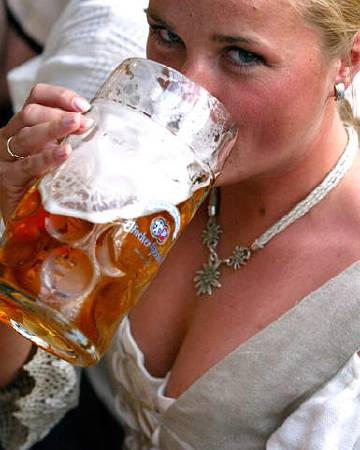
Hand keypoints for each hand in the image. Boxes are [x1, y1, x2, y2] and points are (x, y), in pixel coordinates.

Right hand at [0, 83, 93, 221]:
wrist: (21, 218)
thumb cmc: (41, 184)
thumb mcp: (56, 156)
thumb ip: (69, 141)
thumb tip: (98, 130)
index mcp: (25, 127)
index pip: (37, 98)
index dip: (59, 96)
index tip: (83, 105)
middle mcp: (12, 137)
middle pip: (31, 113)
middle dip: (59, 114)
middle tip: (83, 121)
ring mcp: (6, 157)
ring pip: (26, 134)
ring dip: (54, 128)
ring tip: (76, 127)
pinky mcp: (7, 178)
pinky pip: (26, 165)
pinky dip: (46, 158)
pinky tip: (63, 154)